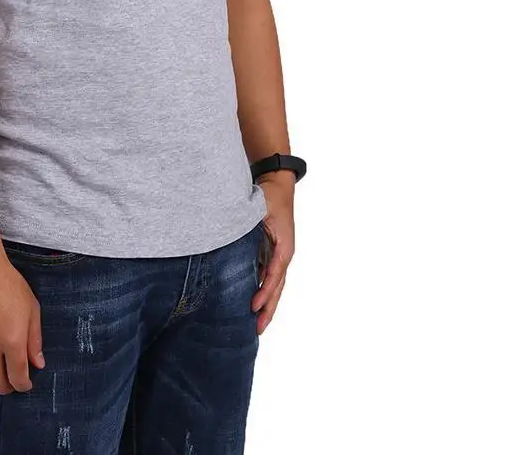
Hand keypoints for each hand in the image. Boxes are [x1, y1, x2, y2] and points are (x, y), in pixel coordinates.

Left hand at [252, 170, 295, 334]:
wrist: (278, 185)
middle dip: (268, 309)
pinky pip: (270, 277)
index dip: (264, 292)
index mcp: (284, 247)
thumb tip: (230, 242)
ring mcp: (280, 256)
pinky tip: (255, 303)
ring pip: (275, 286)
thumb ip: (248, 228)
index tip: (252, 307)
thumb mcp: (260, 211)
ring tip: (258, 325)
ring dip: (268, 305)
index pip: (274, 276)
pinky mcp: (274, 254)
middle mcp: (284, 255)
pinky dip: (265, 292)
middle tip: (257, 329)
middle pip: (277, 288)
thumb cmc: (268, 198)